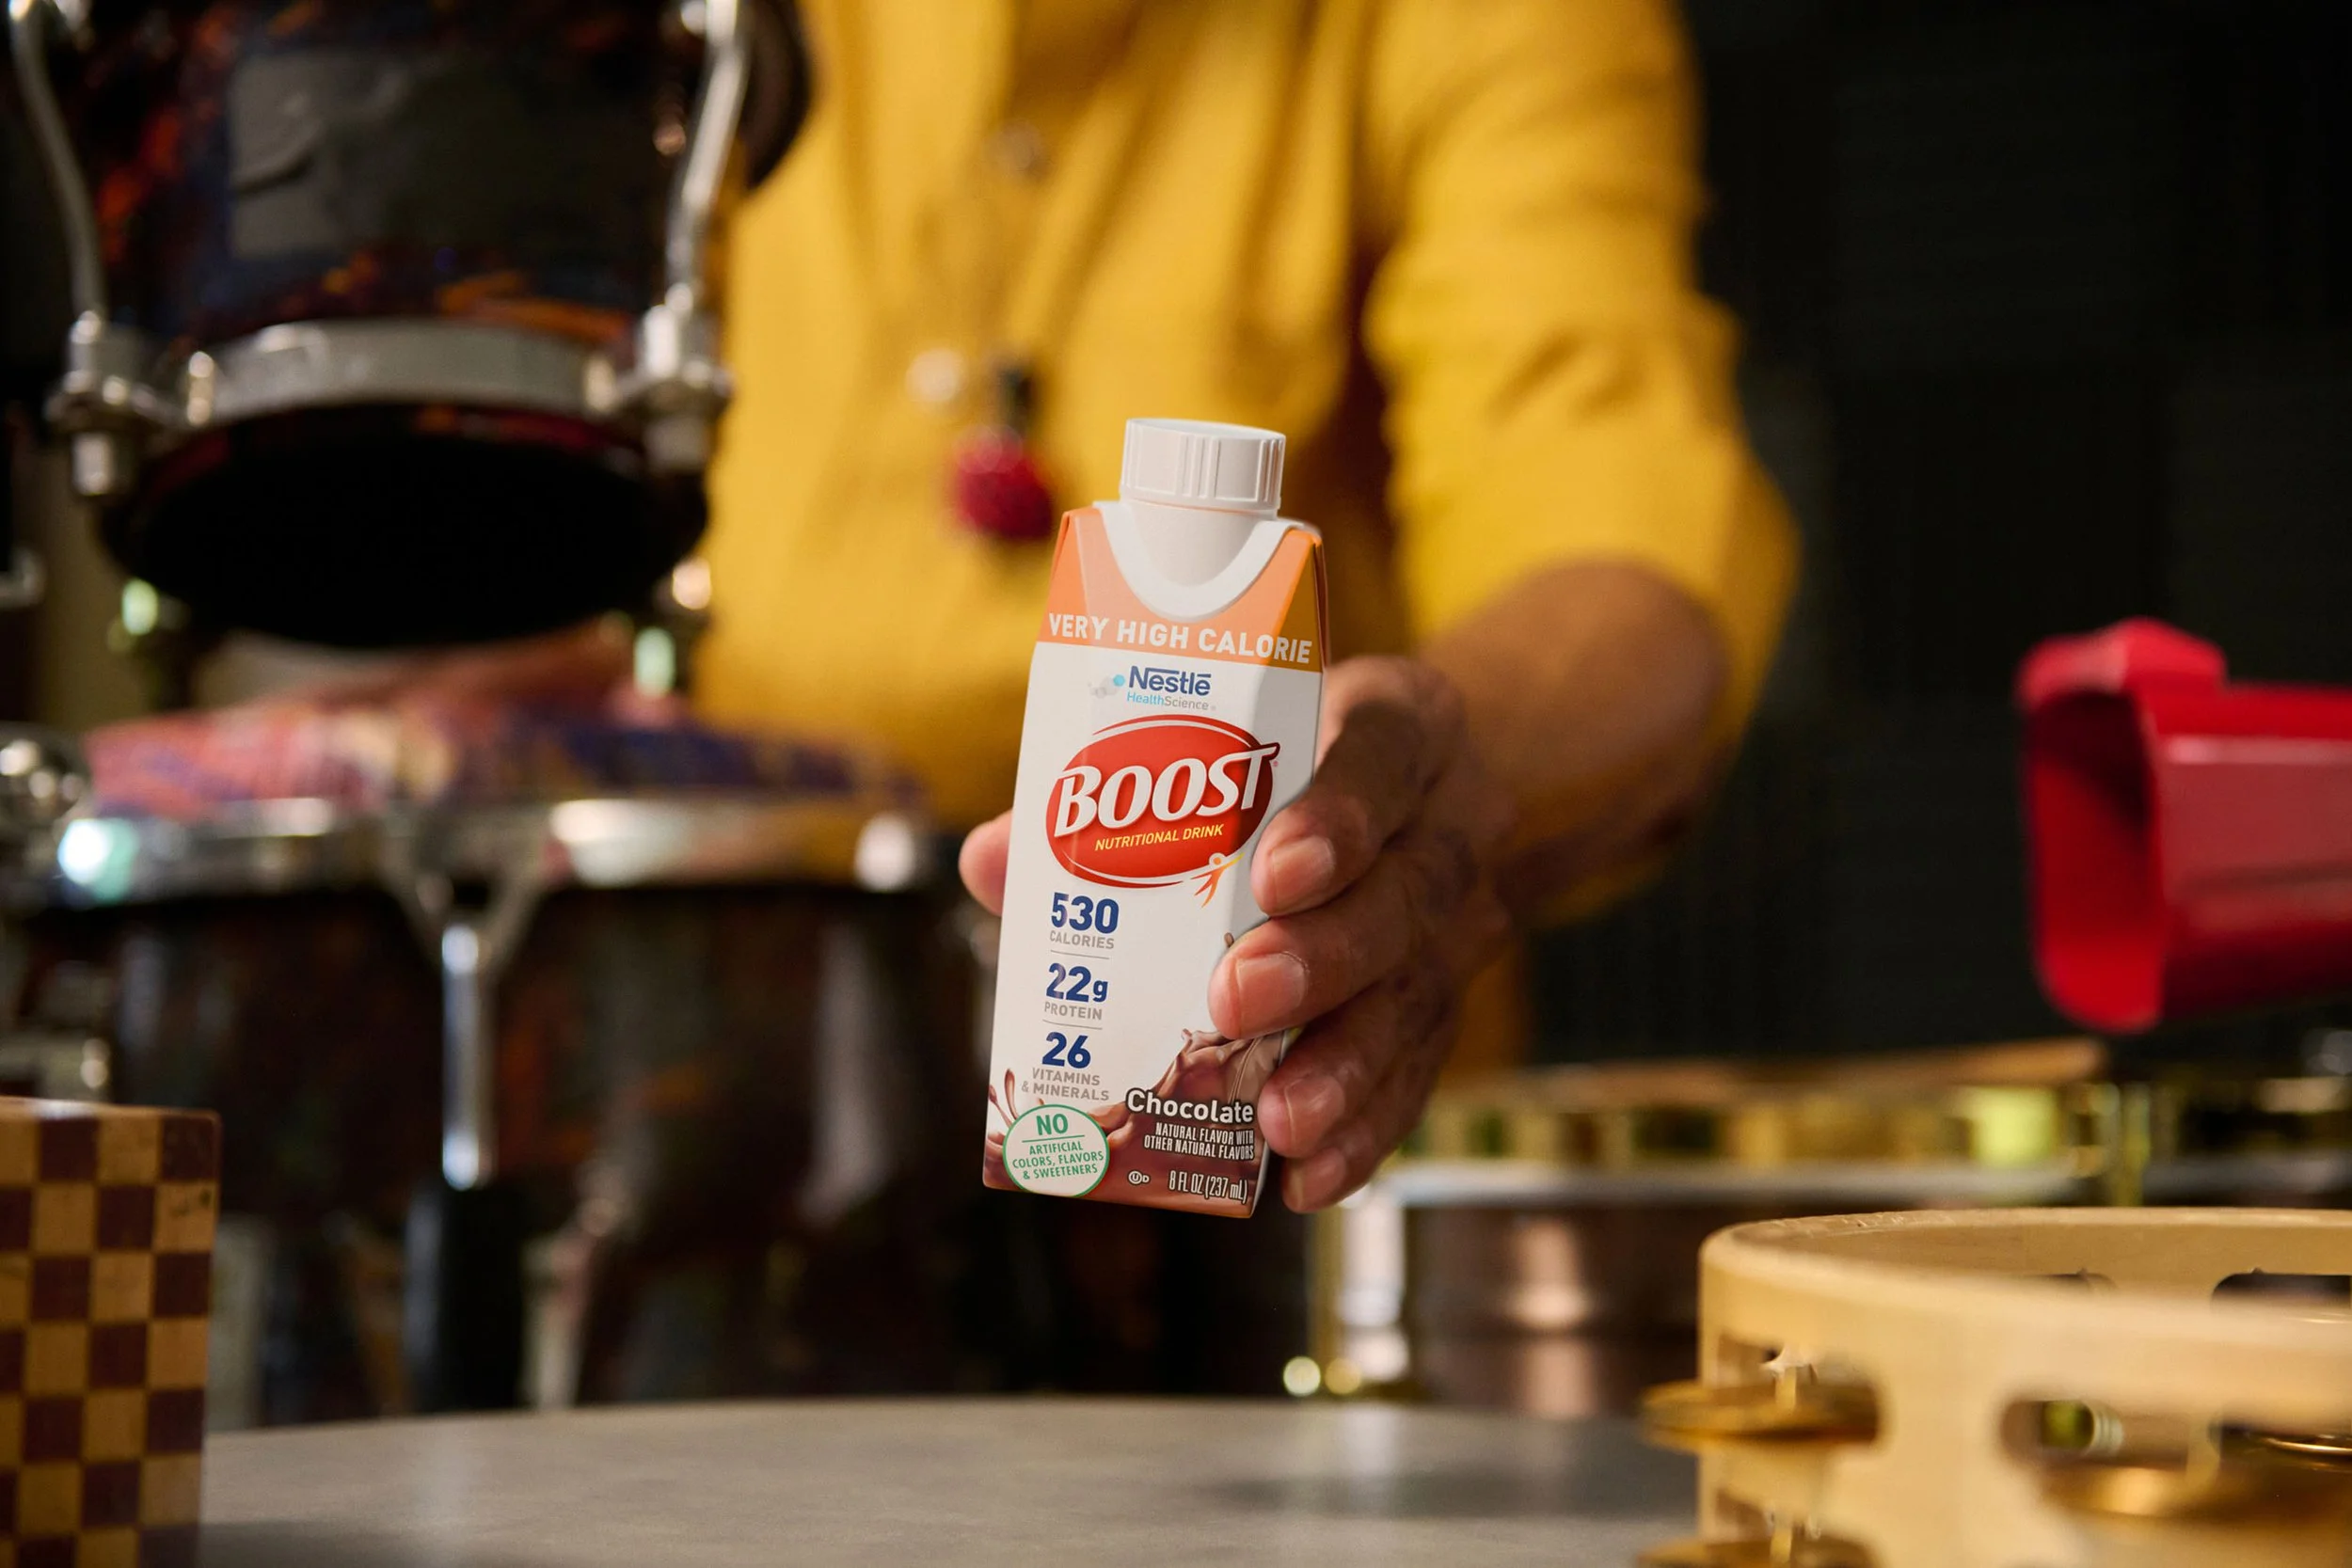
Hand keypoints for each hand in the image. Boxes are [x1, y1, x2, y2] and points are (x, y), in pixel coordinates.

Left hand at [958, 655, 1515, 1211]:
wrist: (1424, 790)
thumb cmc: (1292, 761)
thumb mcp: (1229, 740)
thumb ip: (1108, 795)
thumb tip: (996, 862)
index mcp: (1399, 727)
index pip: (1383, 756)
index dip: (1338, 817)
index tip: (1274, 872)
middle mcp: (1449, 823)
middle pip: (1408, 892)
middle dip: (1322, 956)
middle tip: (1238, 1002)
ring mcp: (1464, 920)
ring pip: (1422, 994)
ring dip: (1347, 1066)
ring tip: (1281, 1122)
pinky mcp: (1451, 1001)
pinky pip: (1422, 1070)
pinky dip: (1367, 1128)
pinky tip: (1314, 1176)